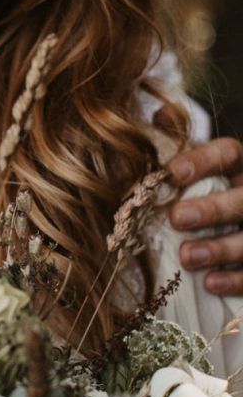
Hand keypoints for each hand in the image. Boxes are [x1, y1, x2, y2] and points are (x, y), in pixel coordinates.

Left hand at [167, 137, 242, 295]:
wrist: (232, 223)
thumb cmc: (205, 193)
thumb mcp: (194, 168)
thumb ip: (177, 142)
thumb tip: (160, 112)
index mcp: (238, 166)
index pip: (228, 153)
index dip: (201, 161)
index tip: (171, 172)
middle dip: (214, 208)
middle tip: (178, 218)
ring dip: (221, 247)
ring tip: (187, 256)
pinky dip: (237, 279)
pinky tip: (210, 283)